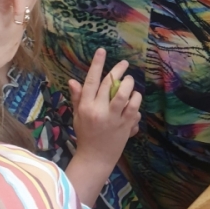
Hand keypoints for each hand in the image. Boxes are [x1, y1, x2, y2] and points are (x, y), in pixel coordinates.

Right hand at [67, 47, 141, 169]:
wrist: (95, 157)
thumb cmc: (86, 134)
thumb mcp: (78, 116)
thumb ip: (78, 98)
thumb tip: (73, 80)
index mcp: (85, 107)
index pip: (90, 81)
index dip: (96, 64)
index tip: (102, 51)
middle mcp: (98, 111)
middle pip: (108, 84)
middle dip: (118, 70)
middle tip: (124, 63)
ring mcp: (112, 118)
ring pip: (123, 94)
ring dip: (129, 84)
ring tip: (130, 80)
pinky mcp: (125, 125)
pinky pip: (134, 106)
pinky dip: (136, 99)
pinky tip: (135, 97)